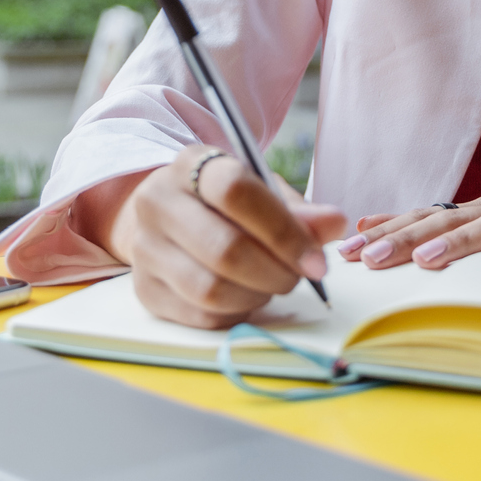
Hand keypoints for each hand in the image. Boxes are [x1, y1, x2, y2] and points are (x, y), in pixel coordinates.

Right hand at [98, 148, 347, 329]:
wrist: (167, 218)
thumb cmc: (225, 205)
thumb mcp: (262, 193)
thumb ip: (298, 211)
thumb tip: (335, 224)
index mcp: (190, 165)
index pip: (236, 191)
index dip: (283, 230)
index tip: (317, 261)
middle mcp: (157, 203)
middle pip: (224, 249)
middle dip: (276, 273)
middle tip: (299, 277)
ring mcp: (145, 249)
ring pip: (211, 289)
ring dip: (257, 296)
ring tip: (271, 284)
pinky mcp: (144, 290)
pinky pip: (201, 316)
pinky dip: (237, 313)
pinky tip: (246, 297)